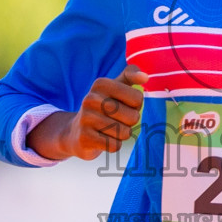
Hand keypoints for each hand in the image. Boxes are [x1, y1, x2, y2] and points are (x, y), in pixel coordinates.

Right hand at [29, 65, 146, 161]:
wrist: (75, 132)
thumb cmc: (104, 108)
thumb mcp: (116, 87)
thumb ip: (131, 75)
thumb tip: (145, 77)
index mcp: (101, 84)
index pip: (137, 98)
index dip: (136, 106)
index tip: (123, 106)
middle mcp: (91, 99)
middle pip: (133, 117)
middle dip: (129, 123)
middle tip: (116, 121)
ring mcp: (86, 119)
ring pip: (124, 133)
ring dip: (121, 135)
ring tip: (108, 130)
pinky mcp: (84, 138)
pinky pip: (114, 145)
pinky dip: (113, 145)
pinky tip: (102, 139)